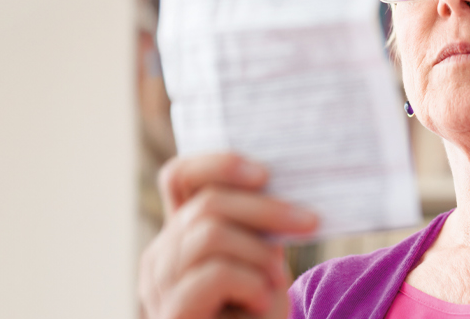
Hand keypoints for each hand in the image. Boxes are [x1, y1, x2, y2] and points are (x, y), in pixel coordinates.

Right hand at [138, 152, 319, 318]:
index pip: (180, 177)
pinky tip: (259, 305)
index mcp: (177, 238)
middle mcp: (158, 258)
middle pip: (207, 203)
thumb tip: (276, 183)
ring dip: (258, 254)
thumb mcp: (259, 265)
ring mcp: (158, 288)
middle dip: (266, 209)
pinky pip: (215, 273)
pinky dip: (250, 284)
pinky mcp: (172, 314)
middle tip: (310, 222)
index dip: (220, 164)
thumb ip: (254, 229)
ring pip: (210, 234)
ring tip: (274, 283)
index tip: (265, 174)